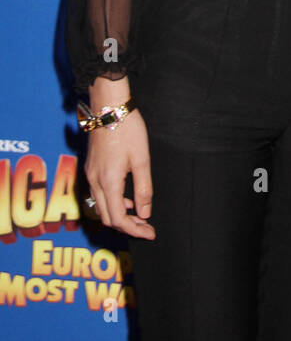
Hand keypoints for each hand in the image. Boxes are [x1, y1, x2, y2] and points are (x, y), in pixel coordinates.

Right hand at [84, 99, 154, 240]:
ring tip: (139, 217)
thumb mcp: (141, 159)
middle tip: (147, 228)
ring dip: (119, 216)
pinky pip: (99, 195)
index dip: (134, 230)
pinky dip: (113, 203)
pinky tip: (127, 199)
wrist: (108, 107)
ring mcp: (90, 175)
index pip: (118, 219)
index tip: (150, 233)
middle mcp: (95, 182)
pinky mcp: (91, 168)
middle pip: (107, 218)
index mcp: (109, 182)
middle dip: (127, 227)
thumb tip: (144, 213)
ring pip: (101, 208)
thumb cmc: (128, 129)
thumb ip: (143, 188)